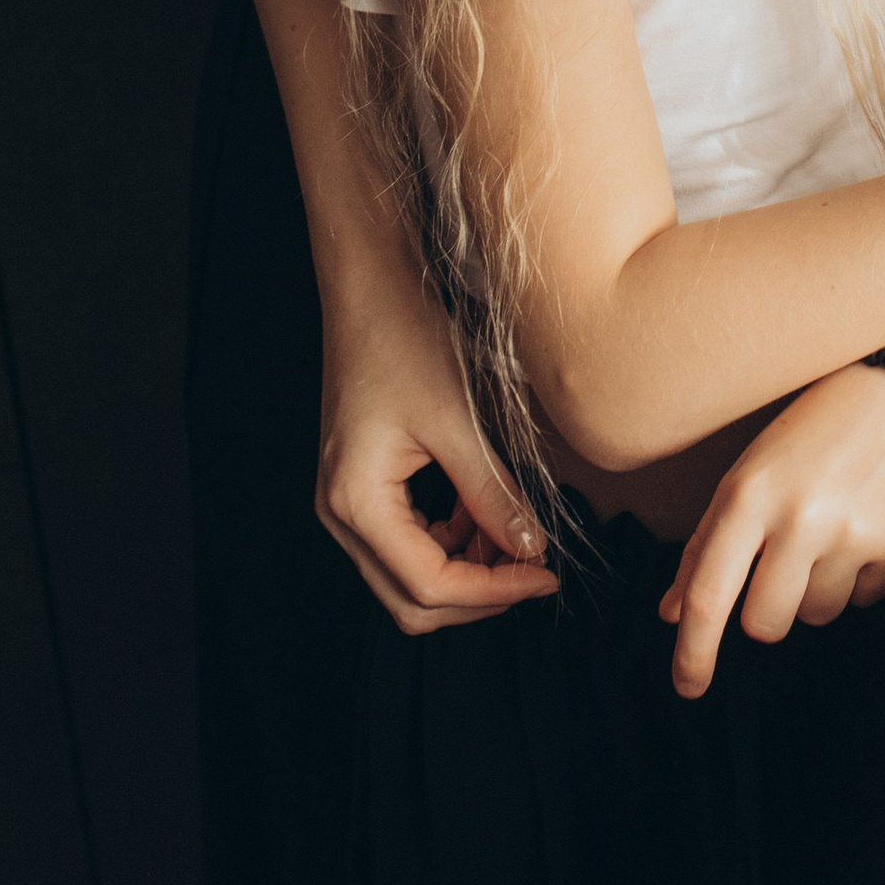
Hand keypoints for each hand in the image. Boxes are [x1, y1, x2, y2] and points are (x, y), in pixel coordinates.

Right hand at [315, 271, 559, 632]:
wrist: (371, 286)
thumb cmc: (404, 338)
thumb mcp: (458, 421)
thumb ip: (493, 493)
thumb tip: (531, 548)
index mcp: (357, 502)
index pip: (428, 584)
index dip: (493, 591)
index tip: (545, 576)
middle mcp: (339, 513)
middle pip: (410, 597)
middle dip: (478, 593)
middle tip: (534, 570)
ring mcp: (346, 502)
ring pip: (407, 575)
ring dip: (465, 569)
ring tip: (515, 536)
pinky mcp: (361, 486)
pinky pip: (405, 540)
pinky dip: (450, 540)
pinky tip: (483, 510)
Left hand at [659, 359, 884, 698]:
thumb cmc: (816, 422)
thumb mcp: (750, 469)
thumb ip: (707, 542)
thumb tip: (673, 612)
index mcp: (748, 494)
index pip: (709, 595)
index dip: (693, 652)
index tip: (688, 686)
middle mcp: (797, 516)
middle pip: (764, 623)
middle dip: (766, 613)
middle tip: (781, 568)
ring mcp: (850, 531)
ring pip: (816, 614)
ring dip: (816, 589)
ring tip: (829, 531)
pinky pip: (863, 599)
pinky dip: (858, 576)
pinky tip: (864, 526)